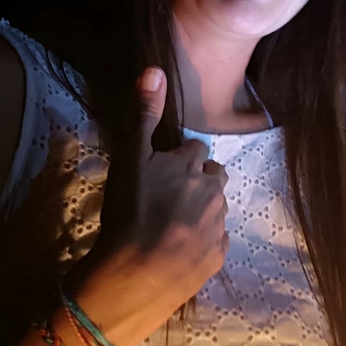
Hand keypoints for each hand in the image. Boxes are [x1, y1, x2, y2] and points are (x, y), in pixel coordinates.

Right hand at [66, 67, 228, 345]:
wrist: (132, 277)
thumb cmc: (127, 213)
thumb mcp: (128, 159)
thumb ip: (143, 114)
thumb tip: (155, 68)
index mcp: (193, 164)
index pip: (196, 150)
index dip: (179, 159)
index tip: (162, 172)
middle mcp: (214, 189)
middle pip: (212, 176)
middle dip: (196, 182)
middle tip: (166, 198)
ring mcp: (219, 225)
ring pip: (215, 208)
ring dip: (199, 210)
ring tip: (169, 225)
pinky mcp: (219, 256)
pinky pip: (215, 240)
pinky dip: (201, 241)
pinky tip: (177, 249)